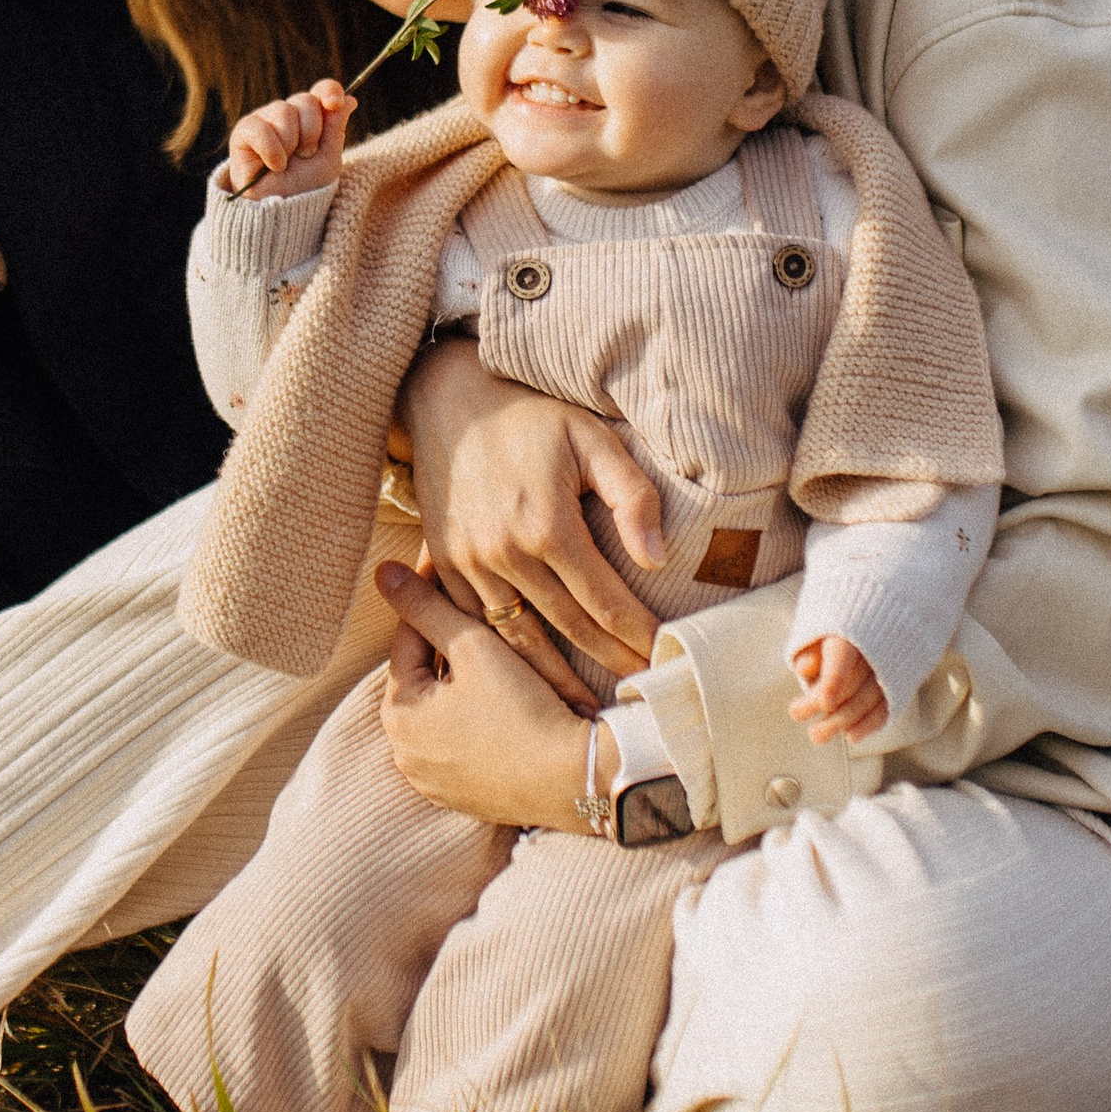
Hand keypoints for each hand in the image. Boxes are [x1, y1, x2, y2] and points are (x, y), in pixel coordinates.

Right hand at [222, 78, 354, 199]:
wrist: (280, 211)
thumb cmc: (304, 186)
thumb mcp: (328, 158)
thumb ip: (336, 128)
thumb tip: (350, 98)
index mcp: (311, 117)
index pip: (322, 90)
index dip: (329, 91)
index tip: (334, 104)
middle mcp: (288, 114)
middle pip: (305, 100)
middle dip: (311, 132)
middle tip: (305, 155)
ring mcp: (265, 119)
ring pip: (283, 111)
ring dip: (290, 144)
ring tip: (285, 164)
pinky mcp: (244, 132)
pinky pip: (260, 128)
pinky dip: (271, 151)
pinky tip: (272, 166)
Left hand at [376, 564, 597, 832]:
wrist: (577, 778)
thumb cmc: (523, 708)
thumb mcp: (472, 646)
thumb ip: (425, 606)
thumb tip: (381, 572)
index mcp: (398, 716)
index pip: (410, 638)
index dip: (433, 597)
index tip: (450, 566)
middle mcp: (406, 755)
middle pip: (427, 677)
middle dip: (450, 643)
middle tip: (480, 605)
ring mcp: (436, 782)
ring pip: (447, 711)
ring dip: (466, 681)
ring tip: (498, 649)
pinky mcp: (468, 797)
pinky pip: (467, 743)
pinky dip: (480, 718)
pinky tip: (508, 699)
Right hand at [394, 338, 663, 696]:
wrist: (449, 400)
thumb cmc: (531, 416)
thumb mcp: (592, 439)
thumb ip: (632, 497)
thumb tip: (657, 560)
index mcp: (547, 525)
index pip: (605, 600)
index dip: (638, 635)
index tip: (665, 660)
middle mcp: (505, 553)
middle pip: (568, 630)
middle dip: (609, 664)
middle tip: (641, 695)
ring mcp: (469, 564)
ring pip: (519, 641)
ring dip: (556, 680)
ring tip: (588, 710)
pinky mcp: (445, 566)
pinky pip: (476, 627)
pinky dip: (505, 660)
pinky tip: (530, 683)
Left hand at [788, 632, 887, 741]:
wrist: (880, 621)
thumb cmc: (837, 627)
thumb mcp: (818, 629)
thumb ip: (808, 649)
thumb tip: (803, 669)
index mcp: (853, 629)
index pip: (844, 655)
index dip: (835, 680)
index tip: (824, 703)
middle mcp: (876, 648)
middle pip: (853, 682)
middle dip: (824, 703)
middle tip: (795, 714)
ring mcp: (890, 668)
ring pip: (869, 699)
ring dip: (843, 720)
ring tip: (816, 734)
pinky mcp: (898, 684)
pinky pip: (887, 707)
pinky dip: (869, 724)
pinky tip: (851, 736)